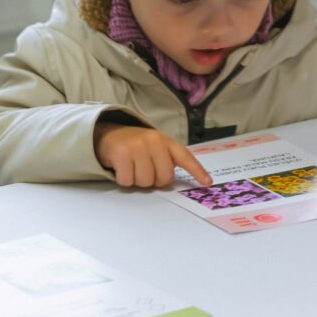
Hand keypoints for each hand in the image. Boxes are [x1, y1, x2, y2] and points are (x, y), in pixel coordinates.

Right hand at [93, 123, 211, 187]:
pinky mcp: (122, 154)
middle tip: (146, 170)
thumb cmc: (137, 146)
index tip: (207, 183)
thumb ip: (167, 159)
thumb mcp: (156, 147)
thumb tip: (172, 181)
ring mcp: (138, 147)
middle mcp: (154, 142)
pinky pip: (128, 181)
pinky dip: (124, 180)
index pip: (186, 157)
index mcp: (166, 141)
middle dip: (155, 180)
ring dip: (138, 181)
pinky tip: (122, 168)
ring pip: (146, 182)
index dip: (197, 171)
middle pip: (164, 178)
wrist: (109, 134)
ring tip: (133, 167)